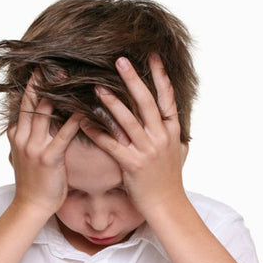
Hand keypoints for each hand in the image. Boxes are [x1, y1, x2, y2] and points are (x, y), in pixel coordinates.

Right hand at [8, 71, 82, 216]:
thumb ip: (32, 137)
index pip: (23, 103)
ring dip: (57, 92)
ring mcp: (33, 147)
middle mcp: (22, 137)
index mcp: (16, 135)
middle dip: (42, 79)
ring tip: (69, 75)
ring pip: (43, 111)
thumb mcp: (27, 156)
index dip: (32, 84)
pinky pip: (63, 134)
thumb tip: (43, 123)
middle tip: (55, 61)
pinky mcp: (48, 158)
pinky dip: (75, 119)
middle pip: (31, 100)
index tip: (42, 67)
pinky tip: (85, 108)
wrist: (31, 207)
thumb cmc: (34, 183)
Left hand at [79, 54, 188, 216]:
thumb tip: (175, 125)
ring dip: (111, 102)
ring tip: (97, 87)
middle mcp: (160, 138)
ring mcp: (147, 151)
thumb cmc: (168, 181)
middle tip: (120, 61)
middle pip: (147, 103)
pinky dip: (97, 132)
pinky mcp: (132, 165)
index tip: (151, 57)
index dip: (160, 76)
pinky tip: (84, 122)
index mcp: (171, 132)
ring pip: (128, 121)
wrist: (167, 206)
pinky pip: (111, 144)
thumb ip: (174, 137)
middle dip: (133, 80)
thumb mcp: (178, 154)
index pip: (167, 99)